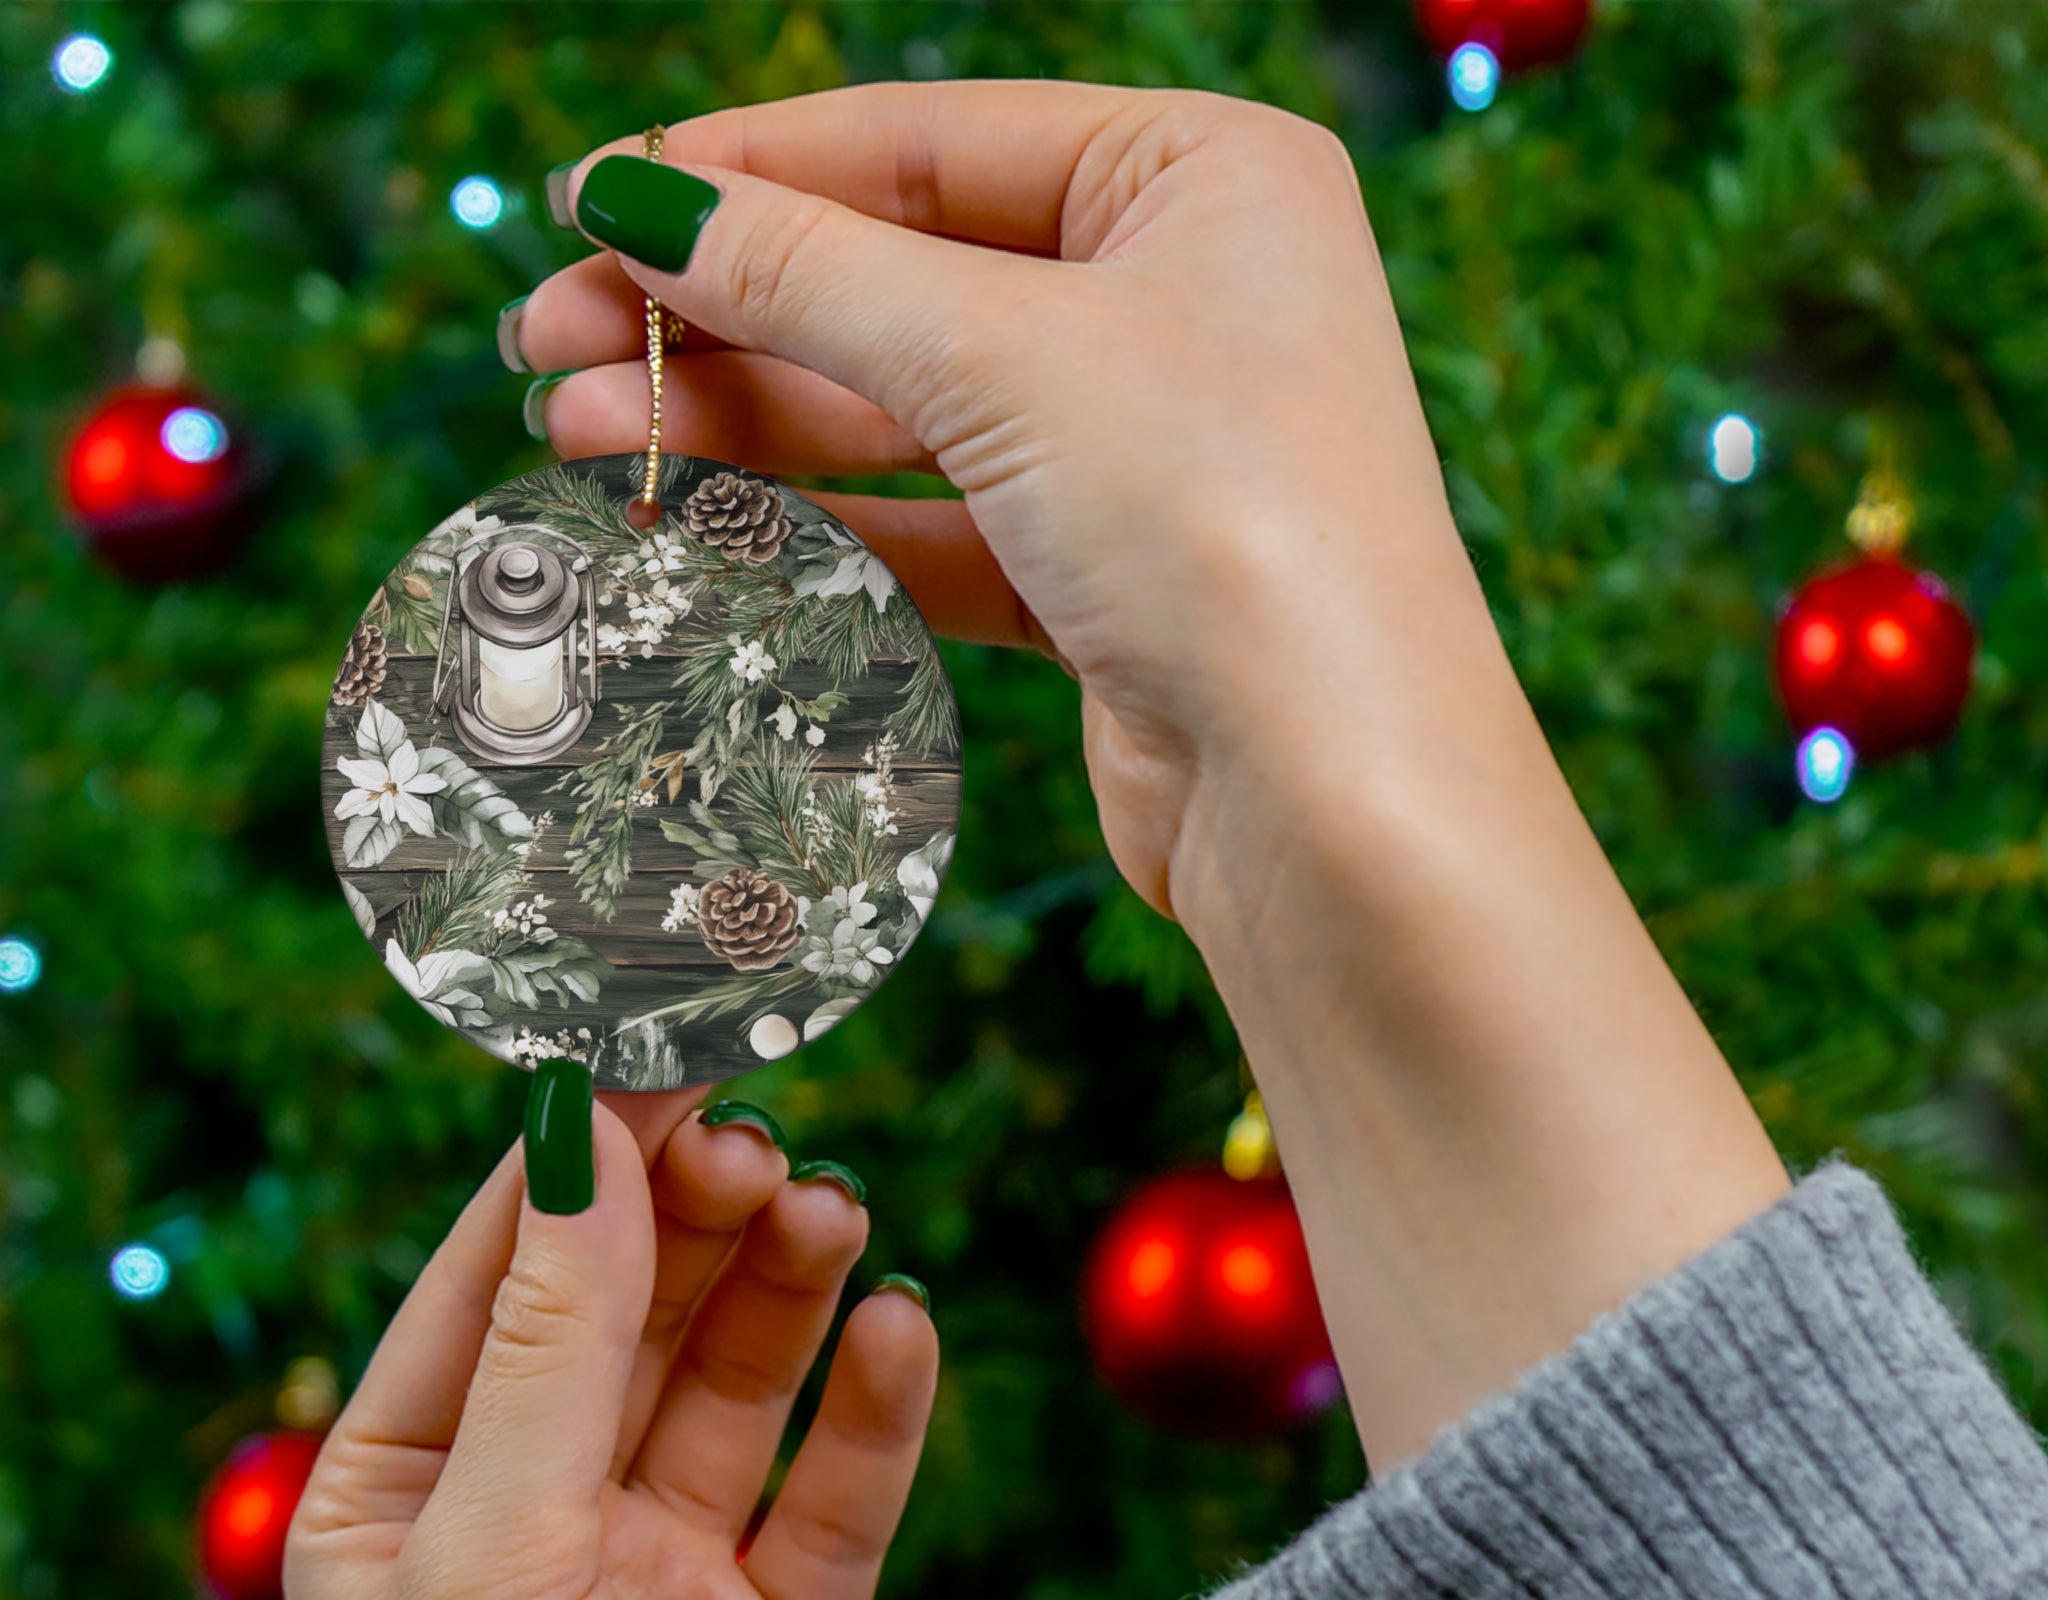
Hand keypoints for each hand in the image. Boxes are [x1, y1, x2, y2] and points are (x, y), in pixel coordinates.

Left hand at [286, 1085, 937, 1599]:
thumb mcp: (490, 1553)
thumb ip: (554, 1341)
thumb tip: (583, 1134)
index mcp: (410, 1492)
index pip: (501, 1277)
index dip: (582, 1163)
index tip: (660, 1054)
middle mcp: (538, 1520)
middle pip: (633, 1314)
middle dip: (694, 1220)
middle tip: (762, 1138)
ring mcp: (665, 1578)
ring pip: (739, 1385)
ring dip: (787, 1292)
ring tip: (833, 1213)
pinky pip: (837, 1496)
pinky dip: (875, 1410)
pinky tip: (900, 1333)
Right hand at [514, 83, 1784, 1471]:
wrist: (1332, 796)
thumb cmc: (1223, 523)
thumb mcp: (1001, 358)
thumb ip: (808, 274)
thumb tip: (631, 203)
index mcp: (1200, 178)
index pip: (927, 142)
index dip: (746, 173)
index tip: (588, 205)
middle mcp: (1181, 299)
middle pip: (902, 279)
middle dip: (721, 314)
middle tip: (547, 343)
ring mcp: (1145, 447)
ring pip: (905, 411)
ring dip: (744, 420)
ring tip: (578, 430)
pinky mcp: (1107, 578)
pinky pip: (936, 522)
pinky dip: (820, 520)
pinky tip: (691, 517)